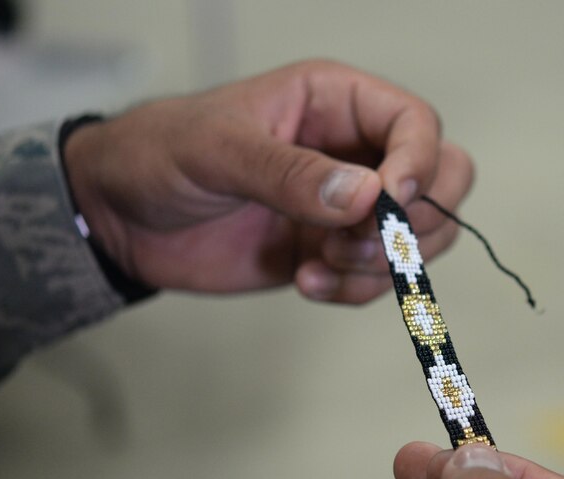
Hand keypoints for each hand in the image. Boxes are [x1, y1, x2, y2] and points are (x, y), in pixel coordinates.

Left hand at [63, 60, 472, 303]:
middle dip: (415, 223)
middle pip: (443, 180)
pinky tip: (304, 282)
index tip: (388, 203)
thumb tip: (366, 197)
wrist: (119, 219)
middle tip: (357, 243)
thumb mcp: (217, 150)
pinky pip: (379, 280)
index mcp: (335, 102)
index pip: (416, 124)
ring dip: (383, 266)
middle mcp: (355, 152)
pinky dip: (354, 292)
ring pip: (422, 238)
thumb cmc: (159, 155)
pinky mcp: (334, 253)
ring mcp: (349, 207)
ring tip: (320, 265)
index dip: (418, 164)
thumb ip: (290, 172)